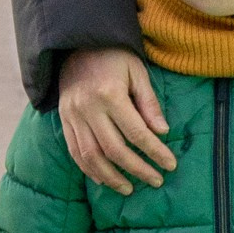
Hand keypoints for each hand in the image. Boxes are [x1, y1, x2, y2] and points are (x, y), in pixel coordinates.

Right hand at [59, 47, 174, 193]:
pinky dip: (89, 169)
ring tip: (129, 189)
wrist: (76, 43)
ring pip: (91, 156)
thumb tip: (162, 132)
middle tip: (156, 180)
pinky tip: (104, 179)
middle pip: (114, 149)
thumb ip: (149, 102)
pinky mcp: (63, 120)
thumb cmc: (113, 56)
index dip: (155, 151)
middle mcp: (88, 108)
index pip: (137, 132)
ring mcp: (72, 115)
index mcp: (110, 93)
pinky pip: (75, 152)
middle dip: (137, 169)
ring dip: (111, 177)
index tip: (170, 165)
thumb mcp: (137, 71)